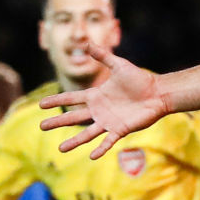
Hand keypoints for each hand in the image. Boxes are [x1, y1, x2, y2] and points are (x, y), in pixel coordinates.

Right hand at [37, 44, 171, 157]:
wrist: (158, 93)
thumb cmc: (140, 79)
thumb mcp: (118, 65)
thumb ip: (103, 56)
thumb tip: (86, 43)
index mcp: (96, 95)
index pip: (72, 98)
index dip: (56, 100)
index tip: (41, 105)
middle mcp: (99, 110)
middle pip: (74, 117)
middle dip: (58, 122)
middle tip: (42, 126)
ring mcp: (109, 121)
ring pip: (87, 133)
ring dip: (74, 141)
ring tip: (61, 149)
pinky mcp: (120, 130)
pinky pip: (108, 141)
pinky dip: (101, 149)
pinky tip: (91, 156)